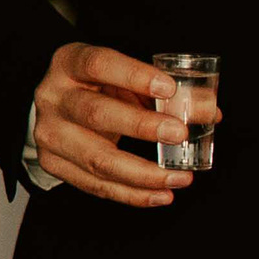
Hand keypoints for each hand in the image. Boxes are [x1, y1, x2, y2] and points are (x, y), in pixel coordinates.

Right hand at [30, 41, 206, 207]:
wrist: (59, 108)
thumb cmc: (100, 87)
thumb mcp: (127, 77)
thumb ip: (165, 91)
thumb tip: (210, 111)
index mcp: (70, 63)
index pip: (99, 64)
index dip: (134, 76)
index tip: (169, 88)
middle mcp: (53, 96)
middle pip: (94, 113)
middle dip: (141, 127)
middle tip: (179, 134)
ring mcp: (49, 132)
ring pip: (96, 158)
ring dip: (142, 173)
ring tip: (179, 178)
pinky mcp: (53, 162)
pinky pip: (94, 184)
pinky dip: (131, 193)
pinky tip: (159, 195)